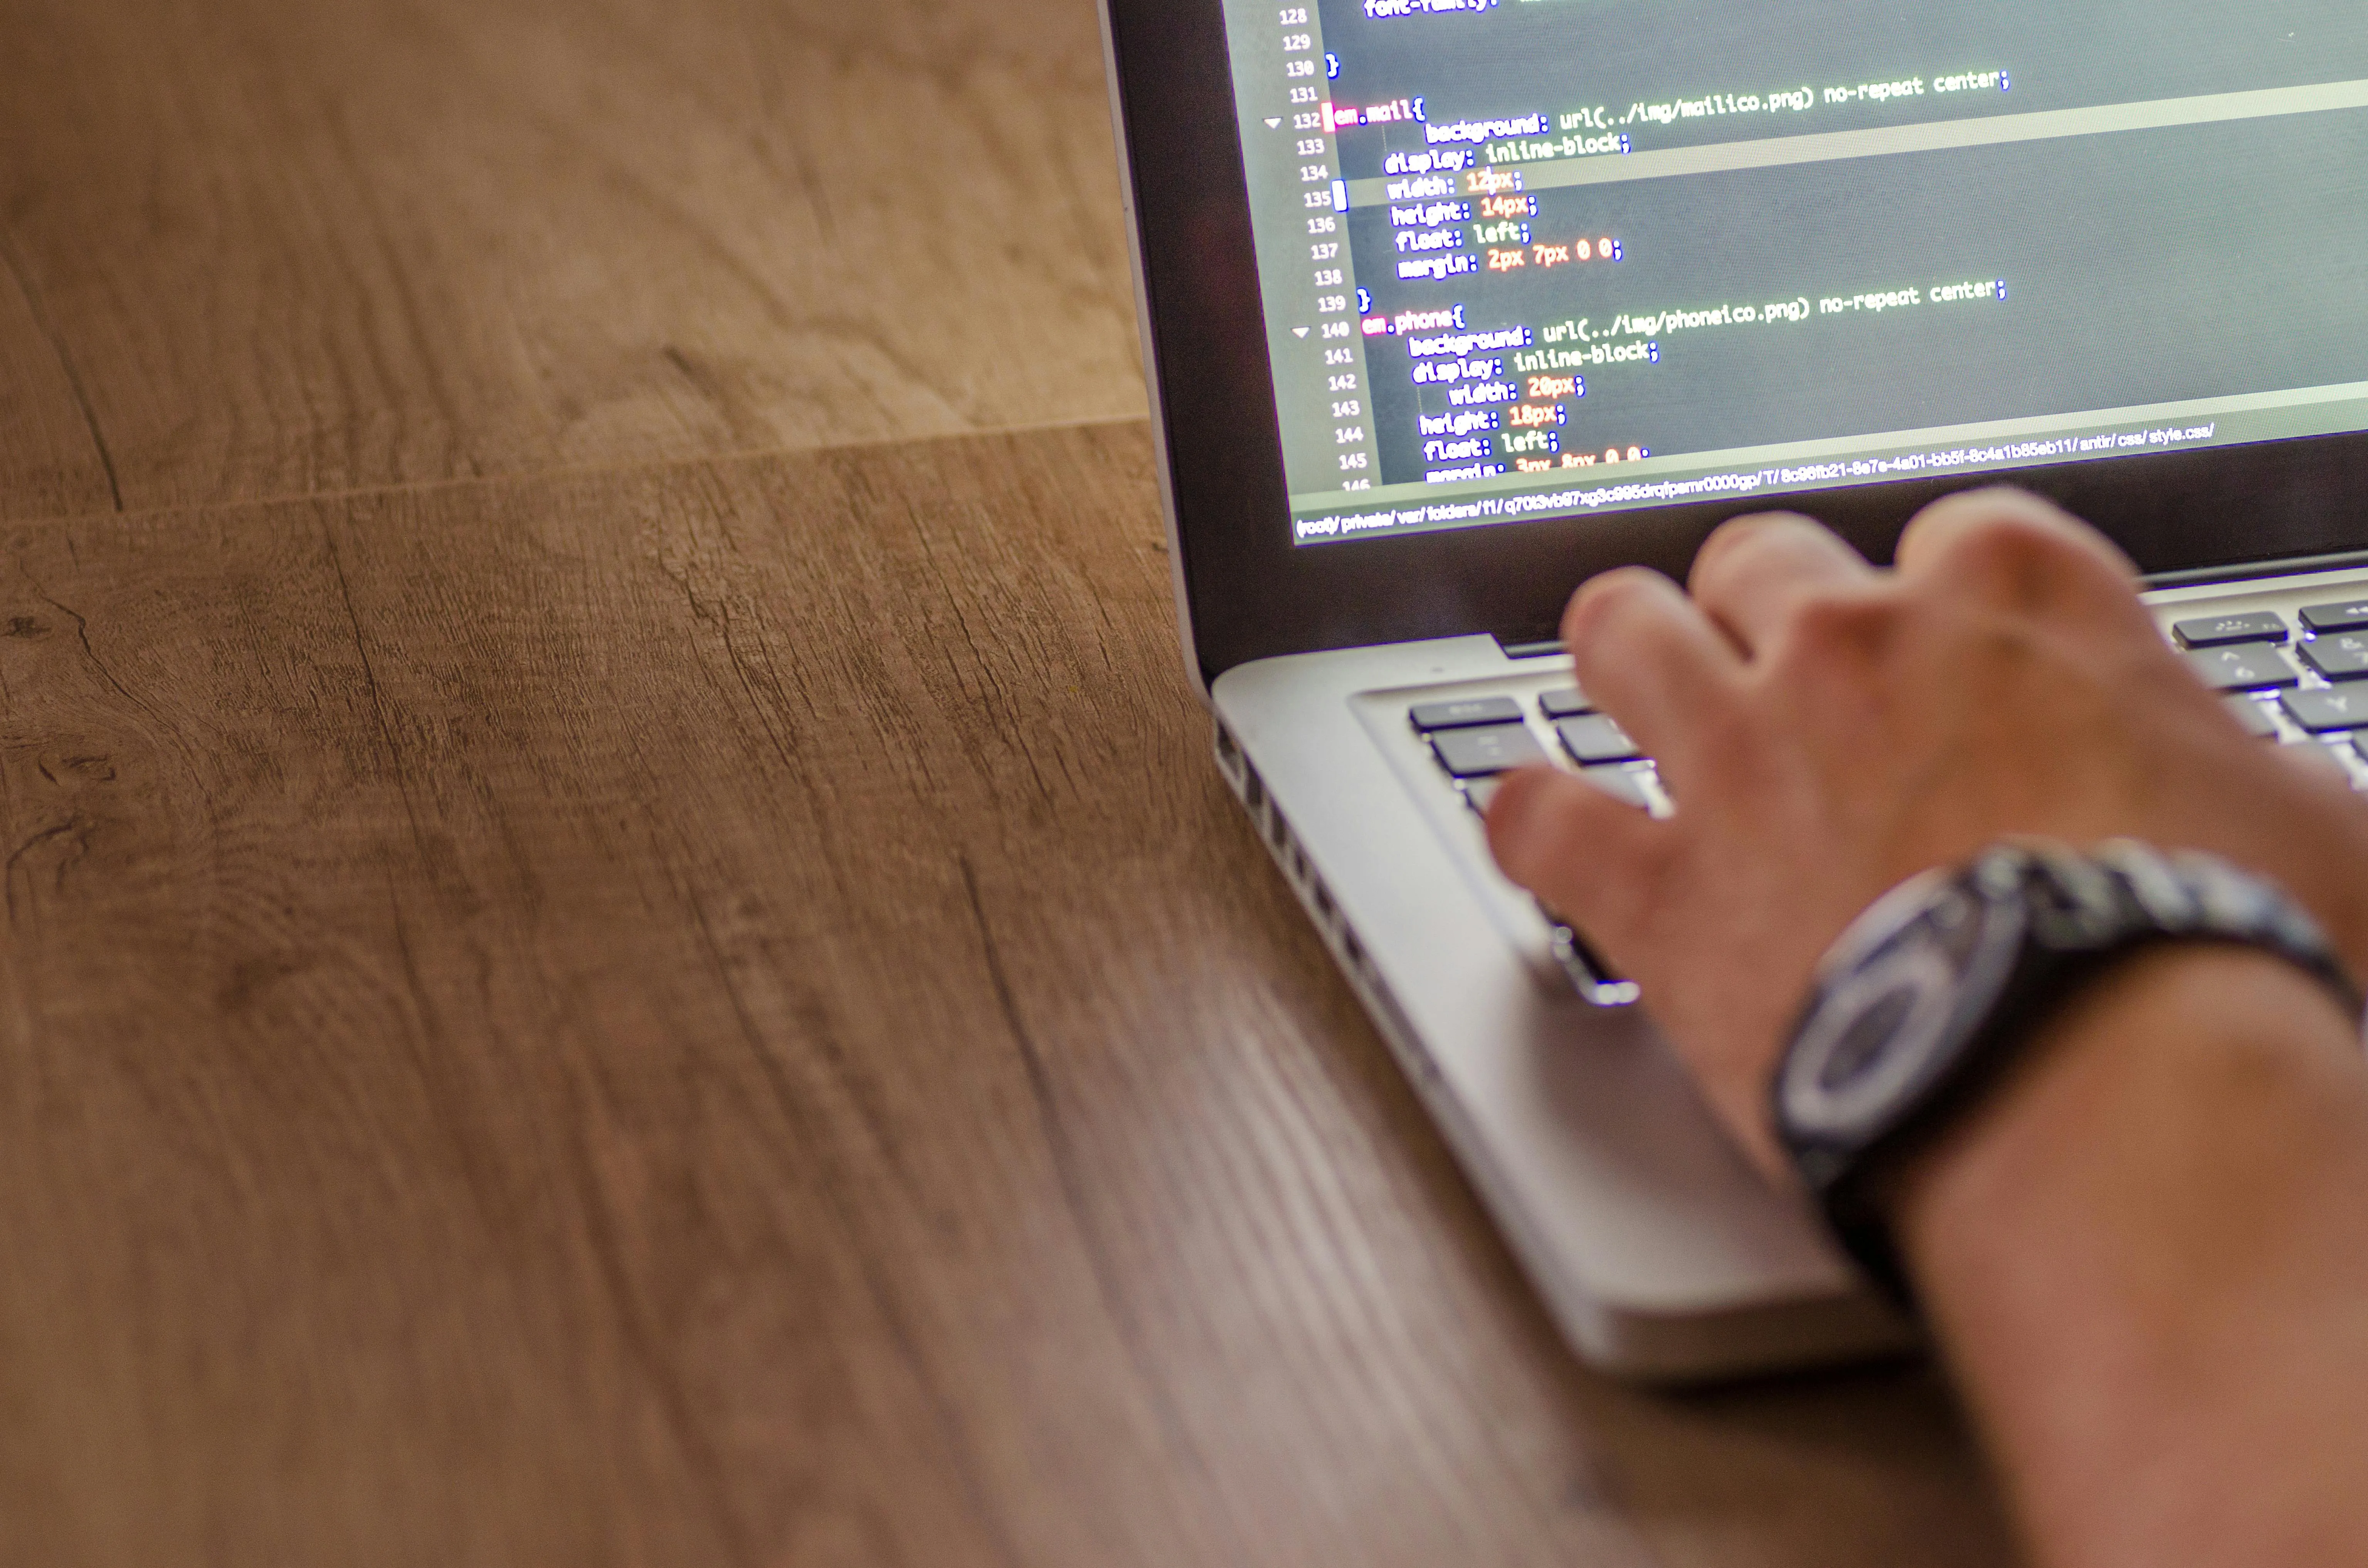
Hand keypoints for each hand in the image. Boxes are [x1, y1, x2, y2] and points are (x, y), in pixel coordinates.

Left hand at [1485, 488, 2367, 1178]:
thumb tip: (2237, 778)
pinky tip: (1535, 829)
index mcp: (2010, 602)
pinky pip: (1537, 818)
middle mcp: (1853, 649)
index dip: (1937, 599)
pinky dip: (1528, 822)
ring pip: (1618, 635)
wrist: (2107, 1087)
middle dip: (1757, 610)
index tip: (1939, 649)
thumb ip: (2223, 761)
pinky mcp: (1661, 890)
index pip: (1948, 536)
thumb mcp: (2293, 818)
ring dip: (1621, 660)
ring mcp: (1739, 759)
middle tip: (1770, 674)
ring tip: (1626, 695)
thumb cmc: (2216, 952)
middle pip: (1755, 561)